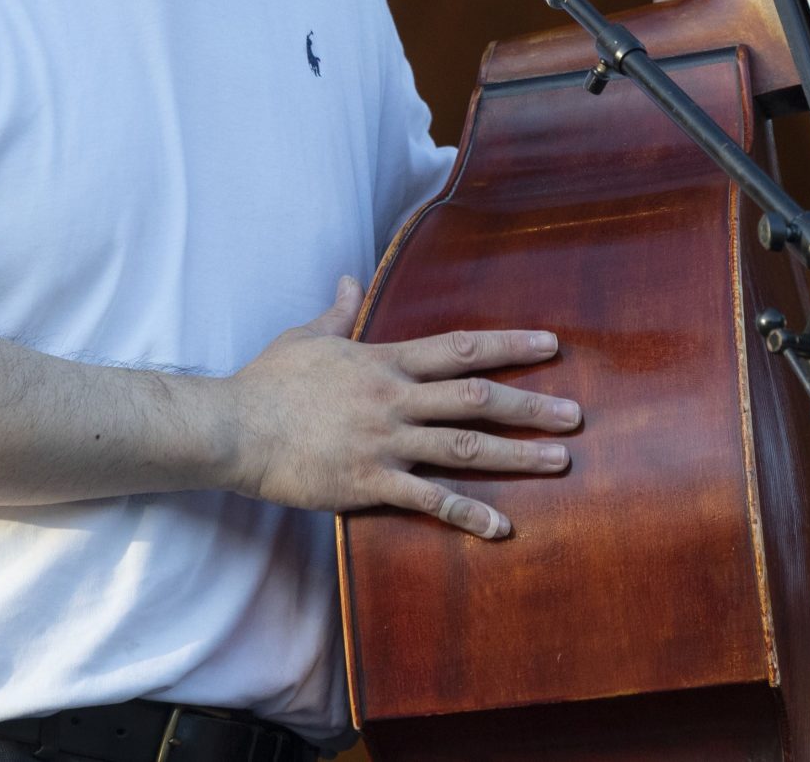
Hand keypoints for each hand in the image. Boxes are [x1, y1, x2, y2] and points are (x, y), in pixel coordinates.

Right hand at [220, 276, 581, 538]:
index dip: (509, 345)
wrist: (232, 428)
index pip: (459, 349)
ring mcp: (385, 442)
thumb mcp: (306, 337)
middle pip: (476, 399)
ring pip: (465, 447)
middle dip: (532, 405)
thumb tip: (352, 280)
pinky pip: (428, 500)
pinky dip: (468, 514)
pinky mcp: (369, 483)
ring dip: (517, 455)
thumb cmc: (267, 382)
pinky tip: (502, 528)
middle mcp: (394, 400)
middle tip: (577, 414)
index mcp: (383, 362)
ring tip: (561, 461)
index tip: (551, 344)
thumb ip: (339, 311)